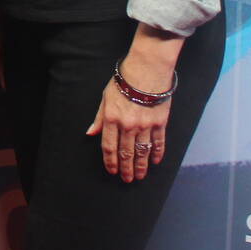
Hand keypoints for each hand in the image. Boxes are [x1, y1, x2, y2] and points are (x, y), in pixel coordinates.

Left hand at [86, 49, 176, 181]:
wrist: (147, 69)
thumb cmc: (124, 81)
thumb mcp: (105, 97)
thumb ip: (99, 118)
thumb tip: (90, 133)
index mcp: (112, 119)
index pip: (109, 146)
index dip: (110, 161)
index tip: (112, 171)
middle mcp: (128, 125)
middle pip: (126, 152)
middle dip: (126, 168)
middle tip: (127, 179)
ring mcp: (145, 125)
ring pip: (142, 151)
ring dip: (141, 165)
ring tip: (140, 175)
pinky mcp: (160, 122)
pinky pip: (159, 142)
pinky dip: (157, 153)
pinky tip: (155, 161)